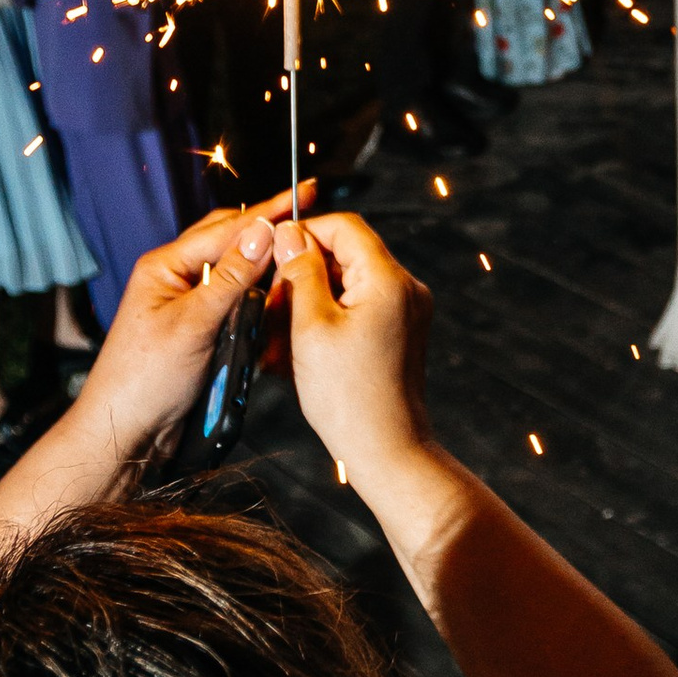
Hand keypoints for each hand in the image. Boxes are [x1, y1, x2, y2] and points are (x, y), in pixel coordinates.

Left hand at [0, 200, 292, 546]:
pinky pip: (234, 305)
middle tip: (307, 218)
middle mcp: (175, 280)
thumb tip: (262, 232)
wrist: (125, 432)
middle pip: (229, 243)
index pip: (225, 229)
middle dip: (266, 232)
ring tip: (299, 256)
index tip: (303, 192)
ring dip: (265, 267)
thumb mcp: (193, 324)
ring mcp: (186, 307)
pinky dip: (257, 300)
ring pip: (235, 275)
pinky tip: (278, 299)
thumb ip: (230, 277)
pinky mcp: (197, 333)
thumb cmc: (144, 379)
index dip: (267, 212)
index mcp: (165, 266)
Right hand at [277, 212, 434, 490]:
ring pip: (347, 285)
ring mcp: (406, 312)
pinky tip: (297, 349)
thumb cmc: (348, 396)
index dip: (305, 232)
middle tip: (270, 306)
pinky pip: (358, 310)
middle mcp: (405, 288)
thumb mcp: (310, 328)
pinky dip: (326, 321)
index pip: (345, 226)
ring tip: (278, 336)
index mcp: (388, 279)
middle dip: (302, 275)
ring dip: (309, 302)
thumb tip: (290, 234)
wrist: (387, 450)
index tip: (273, 255)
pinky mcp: (400, 333)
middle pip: (346, 255)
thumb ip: (300, 272)